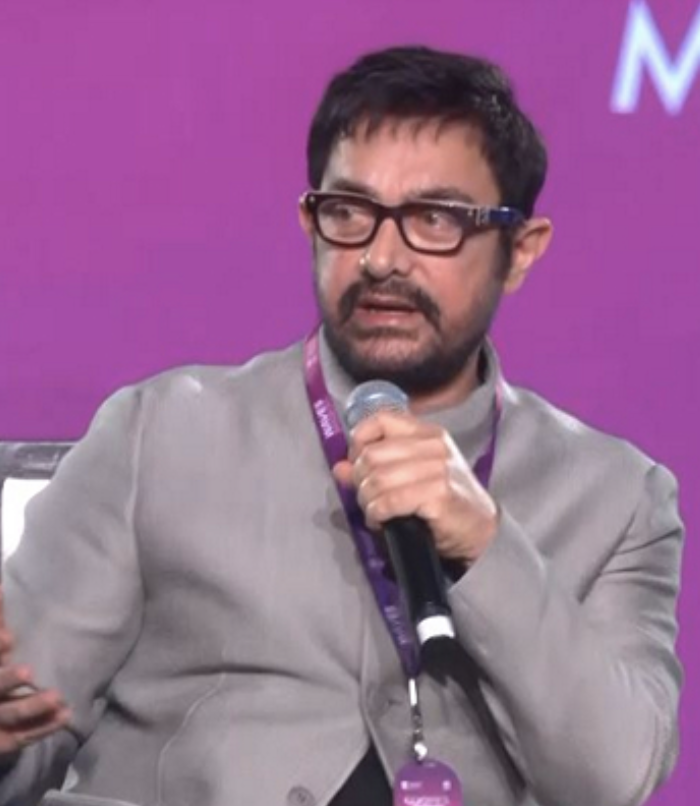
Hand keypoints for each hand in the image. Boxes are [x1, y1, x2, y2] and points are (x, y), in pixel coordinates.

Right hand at [0, 589, 70, 756]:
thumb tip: (2, 585)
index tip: (9, 640)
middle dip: (6, 680)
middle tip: (28, 670)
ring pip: (8, 716)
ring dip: (31, 708)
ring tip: (57, 697)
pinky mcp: (1, 740)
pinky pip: (22, 738)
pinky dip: (43, 728)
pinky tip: (65, 716)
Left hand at [333, 411, 498, 564]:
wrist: (480, 530)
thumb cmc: (444, 501)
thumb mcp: (409, 476)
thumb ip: (373, 468)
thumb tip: (339, 468)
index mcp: (427, 433)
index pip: (379, 421)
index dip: (358, 443)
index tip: (358, 465)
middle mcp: (433, 446)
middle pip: (372, 455)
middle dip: (360, 481)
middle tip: (368, 498)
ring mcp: (437, 469)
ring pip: (377, 480)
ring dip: (367, 501)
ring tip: (375, 512)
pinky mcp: (438, 495)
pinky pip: (389, 501)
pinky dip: (377, 515)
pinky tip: (382, 522)